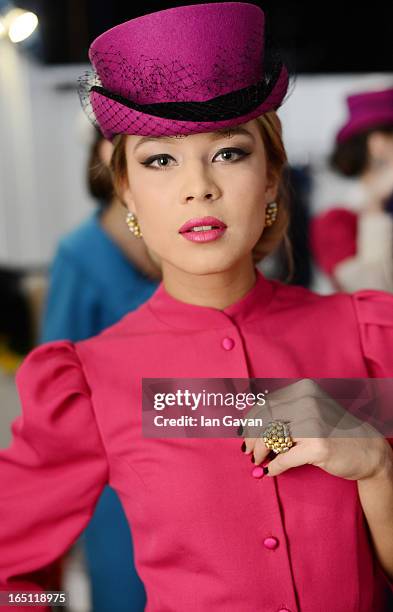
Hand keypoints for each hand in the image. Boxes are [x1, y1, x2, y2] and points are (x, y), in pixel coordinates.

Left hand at [241, 379, 392, 479]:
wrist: (369, 450)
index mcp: (303, 391)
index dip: (251, 421)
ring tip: (259, 461)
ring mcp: (313, 424)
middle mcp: (307, 402)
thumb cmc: (335, 432)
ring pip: (271, 437)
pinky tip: (271, 471)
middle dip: (253, 438)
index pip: (266, 404)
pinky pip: (284, 458)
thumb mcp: (310, 413)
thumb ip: (284, 415)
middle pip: (265, 420)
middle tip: (249, 453)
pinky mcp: (318, 447)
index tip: (244, 434)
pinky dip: (275, 467)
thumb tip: (249, 426)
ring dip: (261, 452)